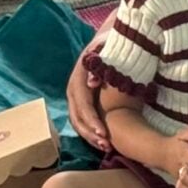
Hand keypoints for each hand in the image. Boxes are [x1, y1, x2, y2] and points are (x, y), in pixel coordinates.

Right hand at [66, 29, 111, 150]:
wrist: (110, 40)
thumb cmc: (113, 44)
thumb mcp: (109, 49)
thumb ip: (101, 63)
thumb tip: (92, 83)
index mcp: (79, 76)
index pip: (82, 103)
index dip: (92, 120)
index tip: (104, 133)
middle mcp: (74, 87)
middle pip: (77, 116)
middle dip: (91, 133)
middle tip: (107, 146)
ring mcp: (76, 96)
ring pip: (78, 121)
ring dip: (90, 137)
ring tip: (107, 148)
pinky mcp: (82, 101)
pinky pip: (83, 121)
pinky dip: (92, 132)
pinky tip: (105, 142)